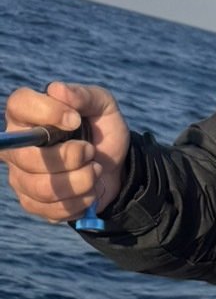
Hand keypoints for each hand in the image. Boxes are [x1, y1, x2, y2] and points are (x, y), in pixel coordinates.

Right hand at [2, 82, 130, 223]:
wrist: (115, 168)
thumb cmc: (102, 131)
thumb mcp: (103, 107)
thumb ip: (84, 95)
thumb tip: (57, 90)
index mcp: (28, 113)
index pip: (19, 105)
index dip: (47, 112)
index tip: (75, 120)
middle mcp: (17, 145)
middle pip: (27, 156)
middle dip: (70, 157)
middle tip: (91, 152)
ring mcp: (20, 176)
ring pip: (41, 187)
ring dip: (81, 181)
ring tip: (95, 171)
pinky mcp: (32, 202)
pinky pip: (51, 209)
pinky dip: (80, 201)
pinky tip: (90, 191)